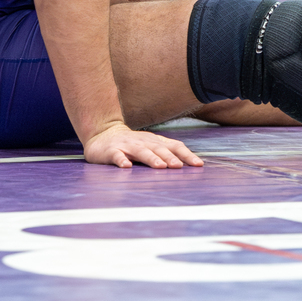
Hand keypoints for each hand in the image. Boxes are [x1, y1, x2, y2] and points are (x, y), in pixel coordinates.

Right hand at [83, 123, 203, 168]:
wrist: (103, 134)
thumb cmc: (133, 144)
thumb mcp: (151, 146)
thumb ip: (166, 153)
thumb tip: (189, 166)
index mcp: (155, 141)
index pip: (174, 145)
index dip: (186, 154)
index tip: (198, 165)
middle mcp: (143, 141)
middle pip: (159, 149)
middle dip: (170, 157)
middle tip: (179, 167)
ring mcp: (127, 145)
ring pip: (141, 151)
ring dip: (151, 158)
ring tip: (160, 167)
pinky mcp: (112, 151)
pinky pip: (117, 155)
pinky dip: (122, 160)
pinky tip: (126, 167)